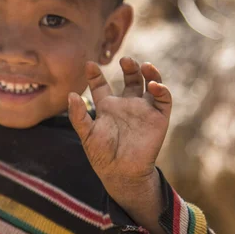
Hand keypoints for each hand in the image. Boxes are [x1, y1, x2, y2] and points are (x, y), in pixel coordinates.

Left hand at [68, 58, 171, 233]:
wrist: (121, 173)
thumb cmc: (102, 155)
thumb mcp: (86, 134)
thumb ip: (78, 115)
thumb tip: (70, 94)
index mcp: (107, 107)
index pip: (101, 85)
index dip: (95, 74)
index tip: (89, 64)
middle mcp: (126, 105)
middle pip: (130, 78)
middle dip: (129, 66)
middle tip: (125, 60)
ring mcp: (143, 110)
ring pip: (149, 83)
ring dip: (149, 72)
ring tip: (143, 65)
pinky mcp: (158, 118)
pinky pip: (164, 99)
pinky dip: (161, 89)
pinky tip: (153, 85)